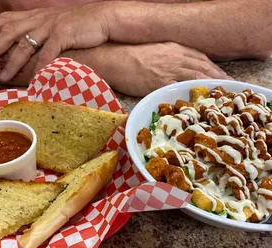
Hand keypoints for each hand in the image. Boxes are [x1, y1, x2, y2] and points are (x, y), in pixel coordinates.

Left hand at [0, 3, 109, 81]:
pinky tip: (33, 78)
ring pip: (25, 45)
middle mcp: (40, 19)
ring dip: (12, 62)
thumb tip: (35, 46)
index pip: (8, 18)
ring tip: (2, 76)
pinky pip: (47, 53)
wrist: (102, 18)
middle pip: (10, 32)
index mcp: (37, 16)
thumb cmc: (80, 24)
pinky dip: (39, 67)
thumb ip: (44, 32)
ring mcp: (50, 26)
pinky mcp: (63, 35)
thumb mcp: (58, 24)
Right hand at [91, 42, 232, 96]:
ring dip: (210, 86)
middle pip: (202, 67)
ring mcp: (168, 70)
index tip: (221, 76)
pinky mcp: (159, 83)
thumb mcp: (155, 51)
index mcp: (174, 49)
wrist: (114, 59)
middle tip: (228, 88)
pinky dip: (191, 95)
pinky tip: (199, 102)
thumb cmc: (131, 56)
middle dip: (217, 77)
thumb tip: (179, 69)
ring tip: (219, 96)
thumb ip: (170, 58)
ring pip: (195, 77)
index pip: (200, 58)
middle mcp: (175, 57)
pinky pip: (179, 89)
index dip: (213, 68)